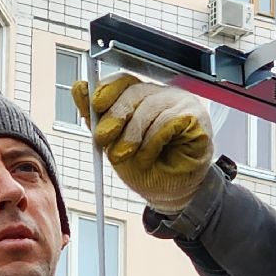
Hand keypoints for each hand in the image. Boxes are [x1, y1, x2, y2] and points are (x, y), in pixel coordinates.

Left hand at [72, 74, 213, 214]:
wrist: (169, 194)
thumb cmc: (146, 168)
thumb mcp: (112, 143)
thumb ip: (96, 117)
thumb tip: (79, 88)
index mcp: (142, 98)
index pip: (123, 81)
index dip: (107, 90)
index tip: (95, 105)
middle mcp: (162, 95)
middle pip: (134, 92)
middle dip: (115, 116)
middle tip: (103, 138)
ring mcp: (182, 104)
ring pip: (150, 107)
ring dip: (133, 135)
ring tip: (128, 155)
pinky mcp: (196, 117)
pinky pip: (169, 121)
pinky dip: (153, 141)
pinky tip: (149, 156)